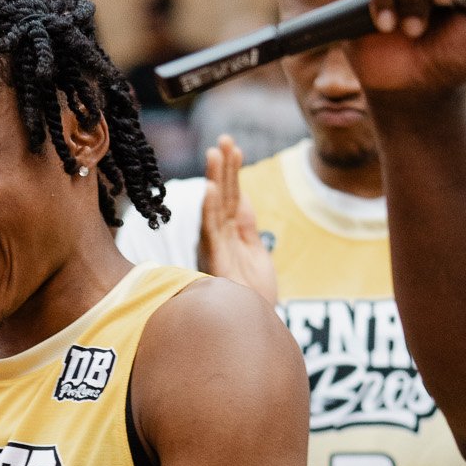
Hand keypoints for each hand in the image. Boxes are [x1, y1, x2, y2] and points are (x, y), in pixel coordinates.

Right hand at [200, 136, 276, 304]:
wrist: (253, 326)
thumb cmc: (253, 296)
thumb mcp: (257, 254)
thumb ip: (248, 228)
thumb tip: (241, 198)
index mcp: (230, 236)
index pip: (231, 198)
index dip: (232, 173)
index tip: (235, 148)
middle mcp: (220, 240)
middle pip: (221, 197)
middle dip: (223, 168)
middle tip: (225, 140)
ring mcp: (217, 250)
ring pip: (215, 208)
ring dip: (214, 180)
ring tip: (215, 152)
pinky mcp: (216, 263)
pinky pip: (210, 233)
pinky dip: (208, 211)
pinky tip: (209, 190)